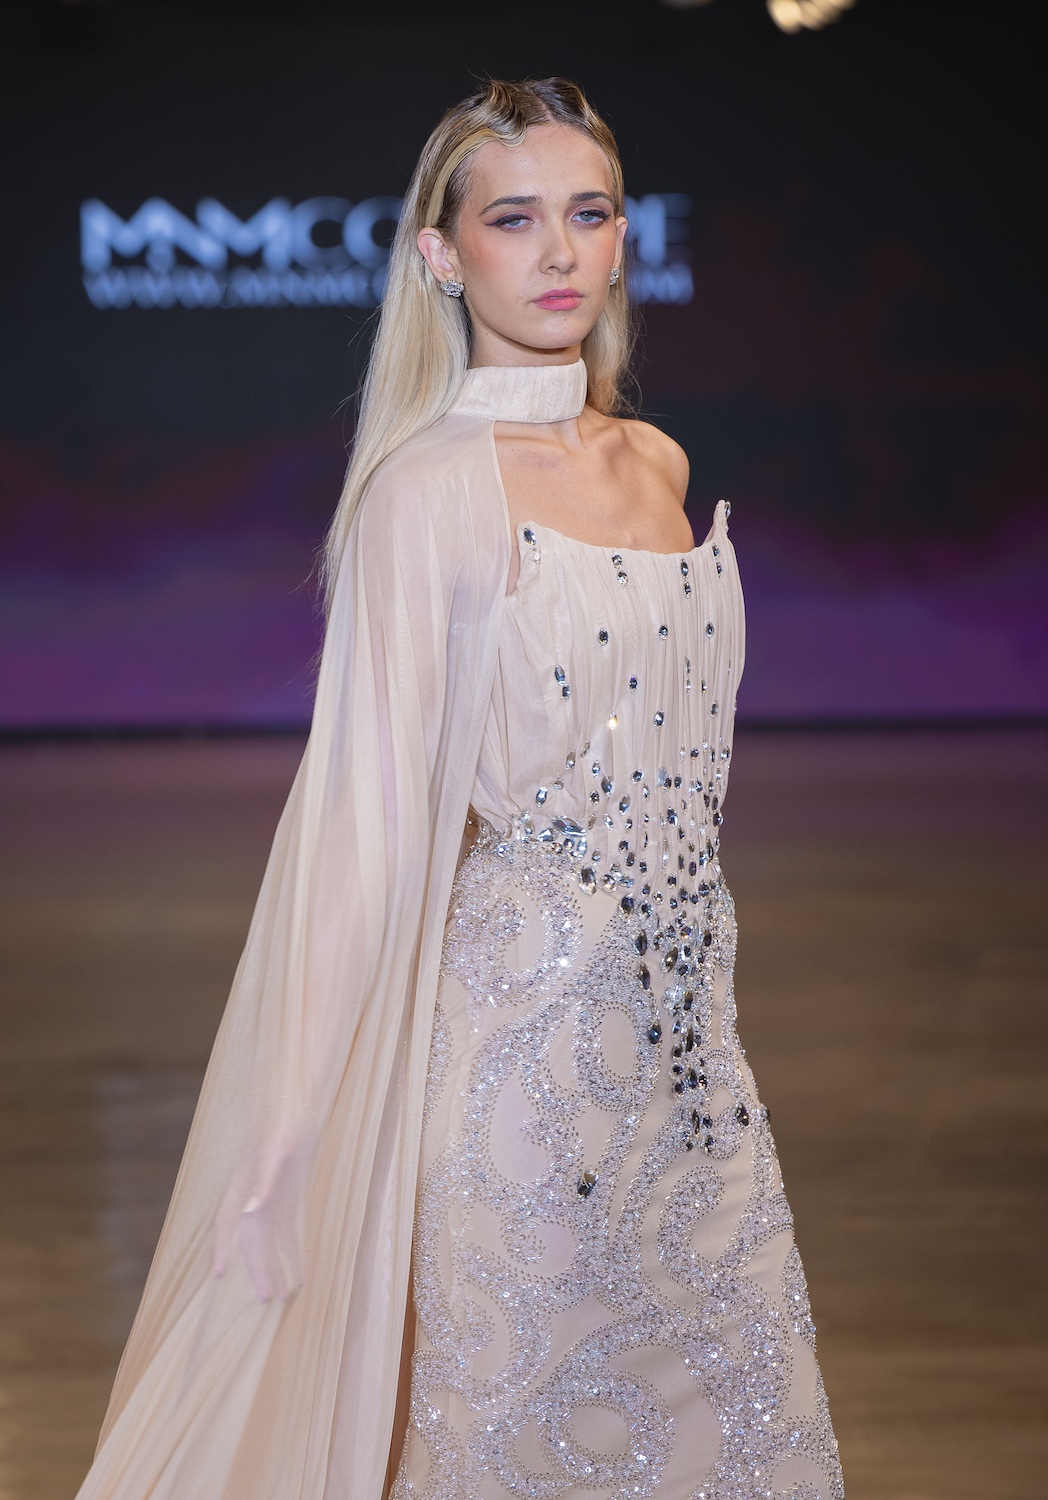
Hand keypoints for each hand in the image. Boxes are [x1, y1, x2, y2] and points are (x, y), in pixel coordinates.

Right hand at [213, 1135, 309, 1302]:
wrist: (296, 1106)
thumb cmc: (283, 1124)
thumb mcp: (276, 1150)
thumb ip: (263, 1181)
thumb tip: (251, 1210)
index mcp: (244, 1186)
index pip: (228, 1223)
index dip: (222, 1248)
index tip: (219, 1274)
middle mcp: (254, 1197)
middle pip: (253, 1240)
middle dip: (259, 1269)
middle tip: (268, 1299)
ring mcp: (271, 1200)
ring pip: (270, 1242)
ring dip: (277, 1267)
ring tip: (284, 1296)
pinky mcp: (288, 1200)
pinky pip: (288, 1233)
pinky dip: (292, 1254)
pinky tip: (300, 1274)